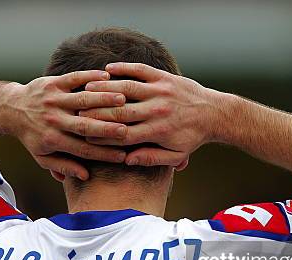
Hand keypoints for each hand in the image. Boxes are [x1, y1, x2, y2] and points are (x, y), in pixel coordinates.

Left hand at [0, 70, 129, 179]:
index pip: (83, 150)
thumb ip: (63, 167)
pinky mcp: (52, 83)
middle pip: (85, 126)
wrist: (11, 109)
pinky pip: (74, 78)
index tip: (123, 156)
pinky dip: (90, 76)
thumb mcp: (43, 156)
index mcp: (53, 140)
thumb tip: (86, 176)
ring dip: (103, 99)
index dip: (103, 154)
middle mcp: (53, 120)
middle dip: (107, 129)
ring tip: (123, 100)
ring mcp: (53, 100)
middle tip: (128, 130)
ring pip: (82, 100)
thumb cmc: (32, 136)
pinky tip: (108, 75)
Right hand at [80, 63, 217, 166]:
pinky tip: (107, 70)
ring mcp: (160, 91)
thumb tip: (126, 160)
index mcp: (157, 132)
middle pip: (120, 110)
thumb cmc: (192, 137)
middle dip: (96, 111)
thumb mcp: (175, 155)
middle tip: (76, 110)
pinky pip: (140, 70)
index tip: (85, 134)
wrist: (215, 113)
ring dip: (104, 88)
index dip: (102, 135)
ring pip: (126, 88)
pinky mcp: (164, 77)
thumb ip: (151, 159)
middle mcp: (157, 110)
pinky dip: (123, 68)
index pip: (123, 134)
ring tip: (85, 88)